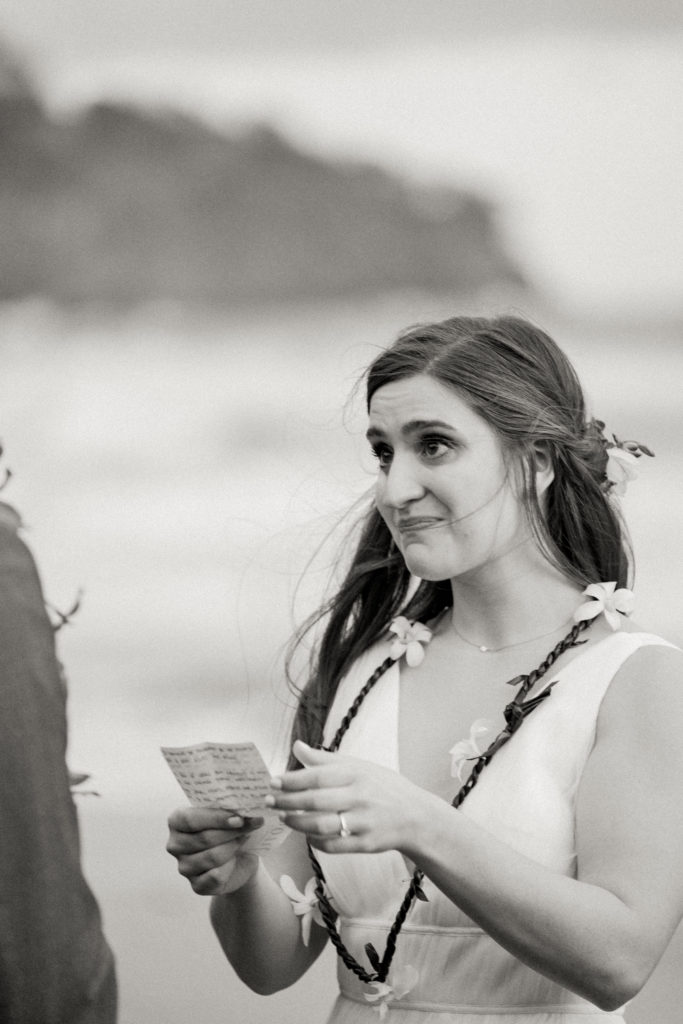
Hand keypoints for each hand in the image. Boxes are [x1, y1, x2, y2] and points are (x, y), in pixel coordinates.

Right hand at [166, 806, 263, 894]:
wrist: (240, 855)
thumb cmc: (230, 827)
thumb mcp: (228, 814)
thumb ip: (230, 809)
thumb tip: (245, 810)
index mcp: (177, 821)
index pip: (190, 819)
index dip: (216, 818)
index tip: (239, 818)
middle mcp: (175, 845)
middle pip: (204, 839)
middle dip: (231, 832)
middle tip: (251, 825)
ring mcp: (184, 867)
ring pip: (212, 857)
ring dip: (233, 847)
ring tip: (243, 839)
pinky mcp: (196, 886)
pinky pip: (217, 876)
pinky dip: (231, 866)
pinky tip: (234, 859)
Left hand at [266, 740, 431, 855]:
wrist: (416, 816)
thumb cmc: (383, 787)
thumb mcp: (359, 766)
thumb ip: (326, 759)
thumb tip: (297, 746)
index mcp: (357, 774)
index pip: (318, 775)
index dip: (292, 780)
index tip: (272, 782)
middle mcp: (361, 797)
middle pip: (316, 801)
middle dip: (288, 802)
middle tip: (269, 802)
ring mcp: (364, 822)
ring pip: (322, 826)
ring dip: (298, 823)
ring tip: (283, 817)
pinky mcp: (366, 844)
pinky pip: (334, 846)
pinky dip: (316, 842)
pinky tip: (306, 836)